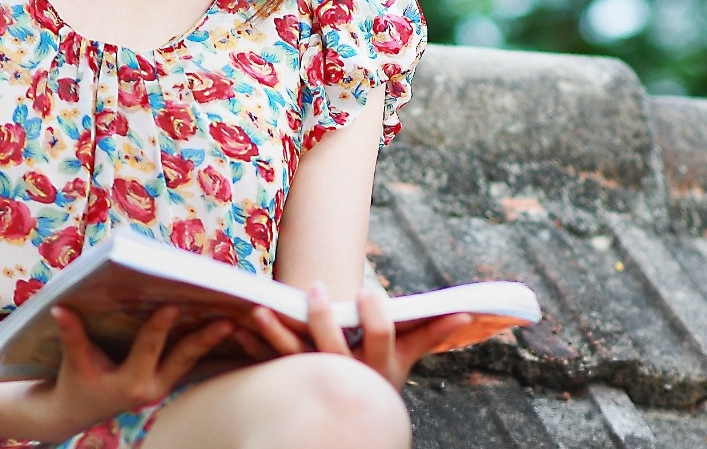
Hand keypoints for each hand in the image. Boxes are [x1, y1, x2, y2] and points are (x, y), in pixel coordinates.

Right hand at [27, 304, 232, 441]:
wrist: (77, 411)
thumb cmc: (75, 383)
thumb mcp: (74, 361)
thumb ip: (72, 335)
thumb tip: (59, 308)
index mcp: (129, 384)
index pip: (148, 350)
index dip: (159, 328)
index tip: (172, 306)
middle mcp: (152, 388)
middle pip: (184, 359)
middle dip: (206, 339)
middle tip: (230, 320)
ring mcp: (164, 386)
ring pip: (194, 360)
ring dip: (214, 339)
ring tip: (238, 316)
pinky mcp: (169, 381)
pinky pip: (193, 362)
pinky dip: (207, 344)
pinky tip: (227, 325)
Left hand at [237, 282, 472, 389]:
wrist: (348, 418)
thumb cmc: (379, 377)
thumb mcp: (406, 358)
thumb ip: (431, 334)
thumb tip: (466, 313)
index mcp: (378, 367)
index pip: (381, 338)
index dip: (375, 316)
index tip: (369, 291)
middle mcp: (345, 375)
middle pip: (333, 348)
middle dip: (324, 318)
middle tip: (318, 289)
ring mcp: (315, 380)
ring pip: (295, 357)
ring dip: (278, 332)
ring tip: (264, 309)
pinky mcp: (289, 382)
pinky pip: (268, 363)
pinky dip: (253, 344)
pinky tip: (240, 325)